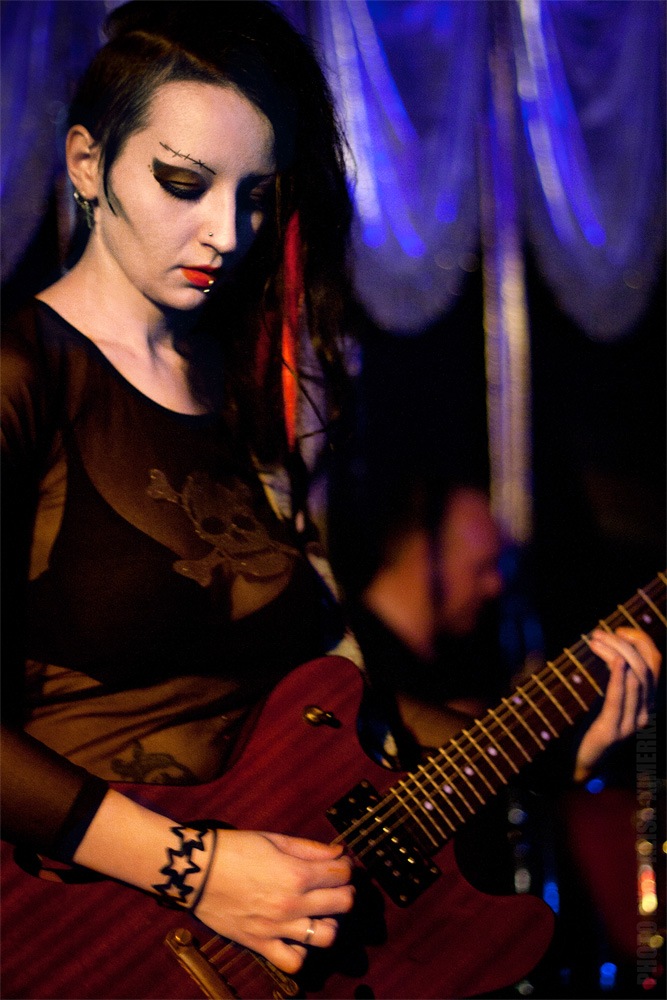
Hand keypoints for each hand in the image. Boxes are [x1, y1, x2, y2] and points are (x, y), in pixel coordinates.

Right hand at [194, 829, 353, 973]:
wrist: (197, 871)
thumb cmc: (235, 849)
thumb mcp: (275, 839)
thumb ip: (310, 848)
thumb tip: (338, 852)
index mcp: (296, 873)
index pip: (341, 875)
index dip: (345, 867)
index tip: (339, 865)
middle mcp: (292, 903)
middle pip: (342, 904)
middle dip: (345, 892)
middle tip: (336, 886)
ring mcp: (277, 927)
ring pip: (326, 936)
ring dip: (330, 923)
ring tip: (320, 913)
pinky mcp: (260, 943)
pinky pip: (293, 961)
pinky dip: (301, 951)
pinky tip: (298, 936)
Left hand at [574, 627, 660, 781]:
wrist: (578, 762)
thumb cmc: (589, 725)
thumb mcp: (606, 696)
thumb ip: (612, 676)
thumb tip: (604, 642)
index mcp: (647, 701)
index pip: (655, 662)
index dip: (641, 640)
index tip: (618, 629)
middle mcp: (645, 711)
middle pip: (646, 667)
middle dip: (624, 643)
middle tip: (598, 633)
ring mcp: (631, 723)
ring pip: (635, 678)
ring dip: (615, 652)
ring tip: (595, 640)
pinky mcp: (613, 731)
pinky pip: (619, 699)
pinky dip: (618, 677)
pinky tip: (614, 661)